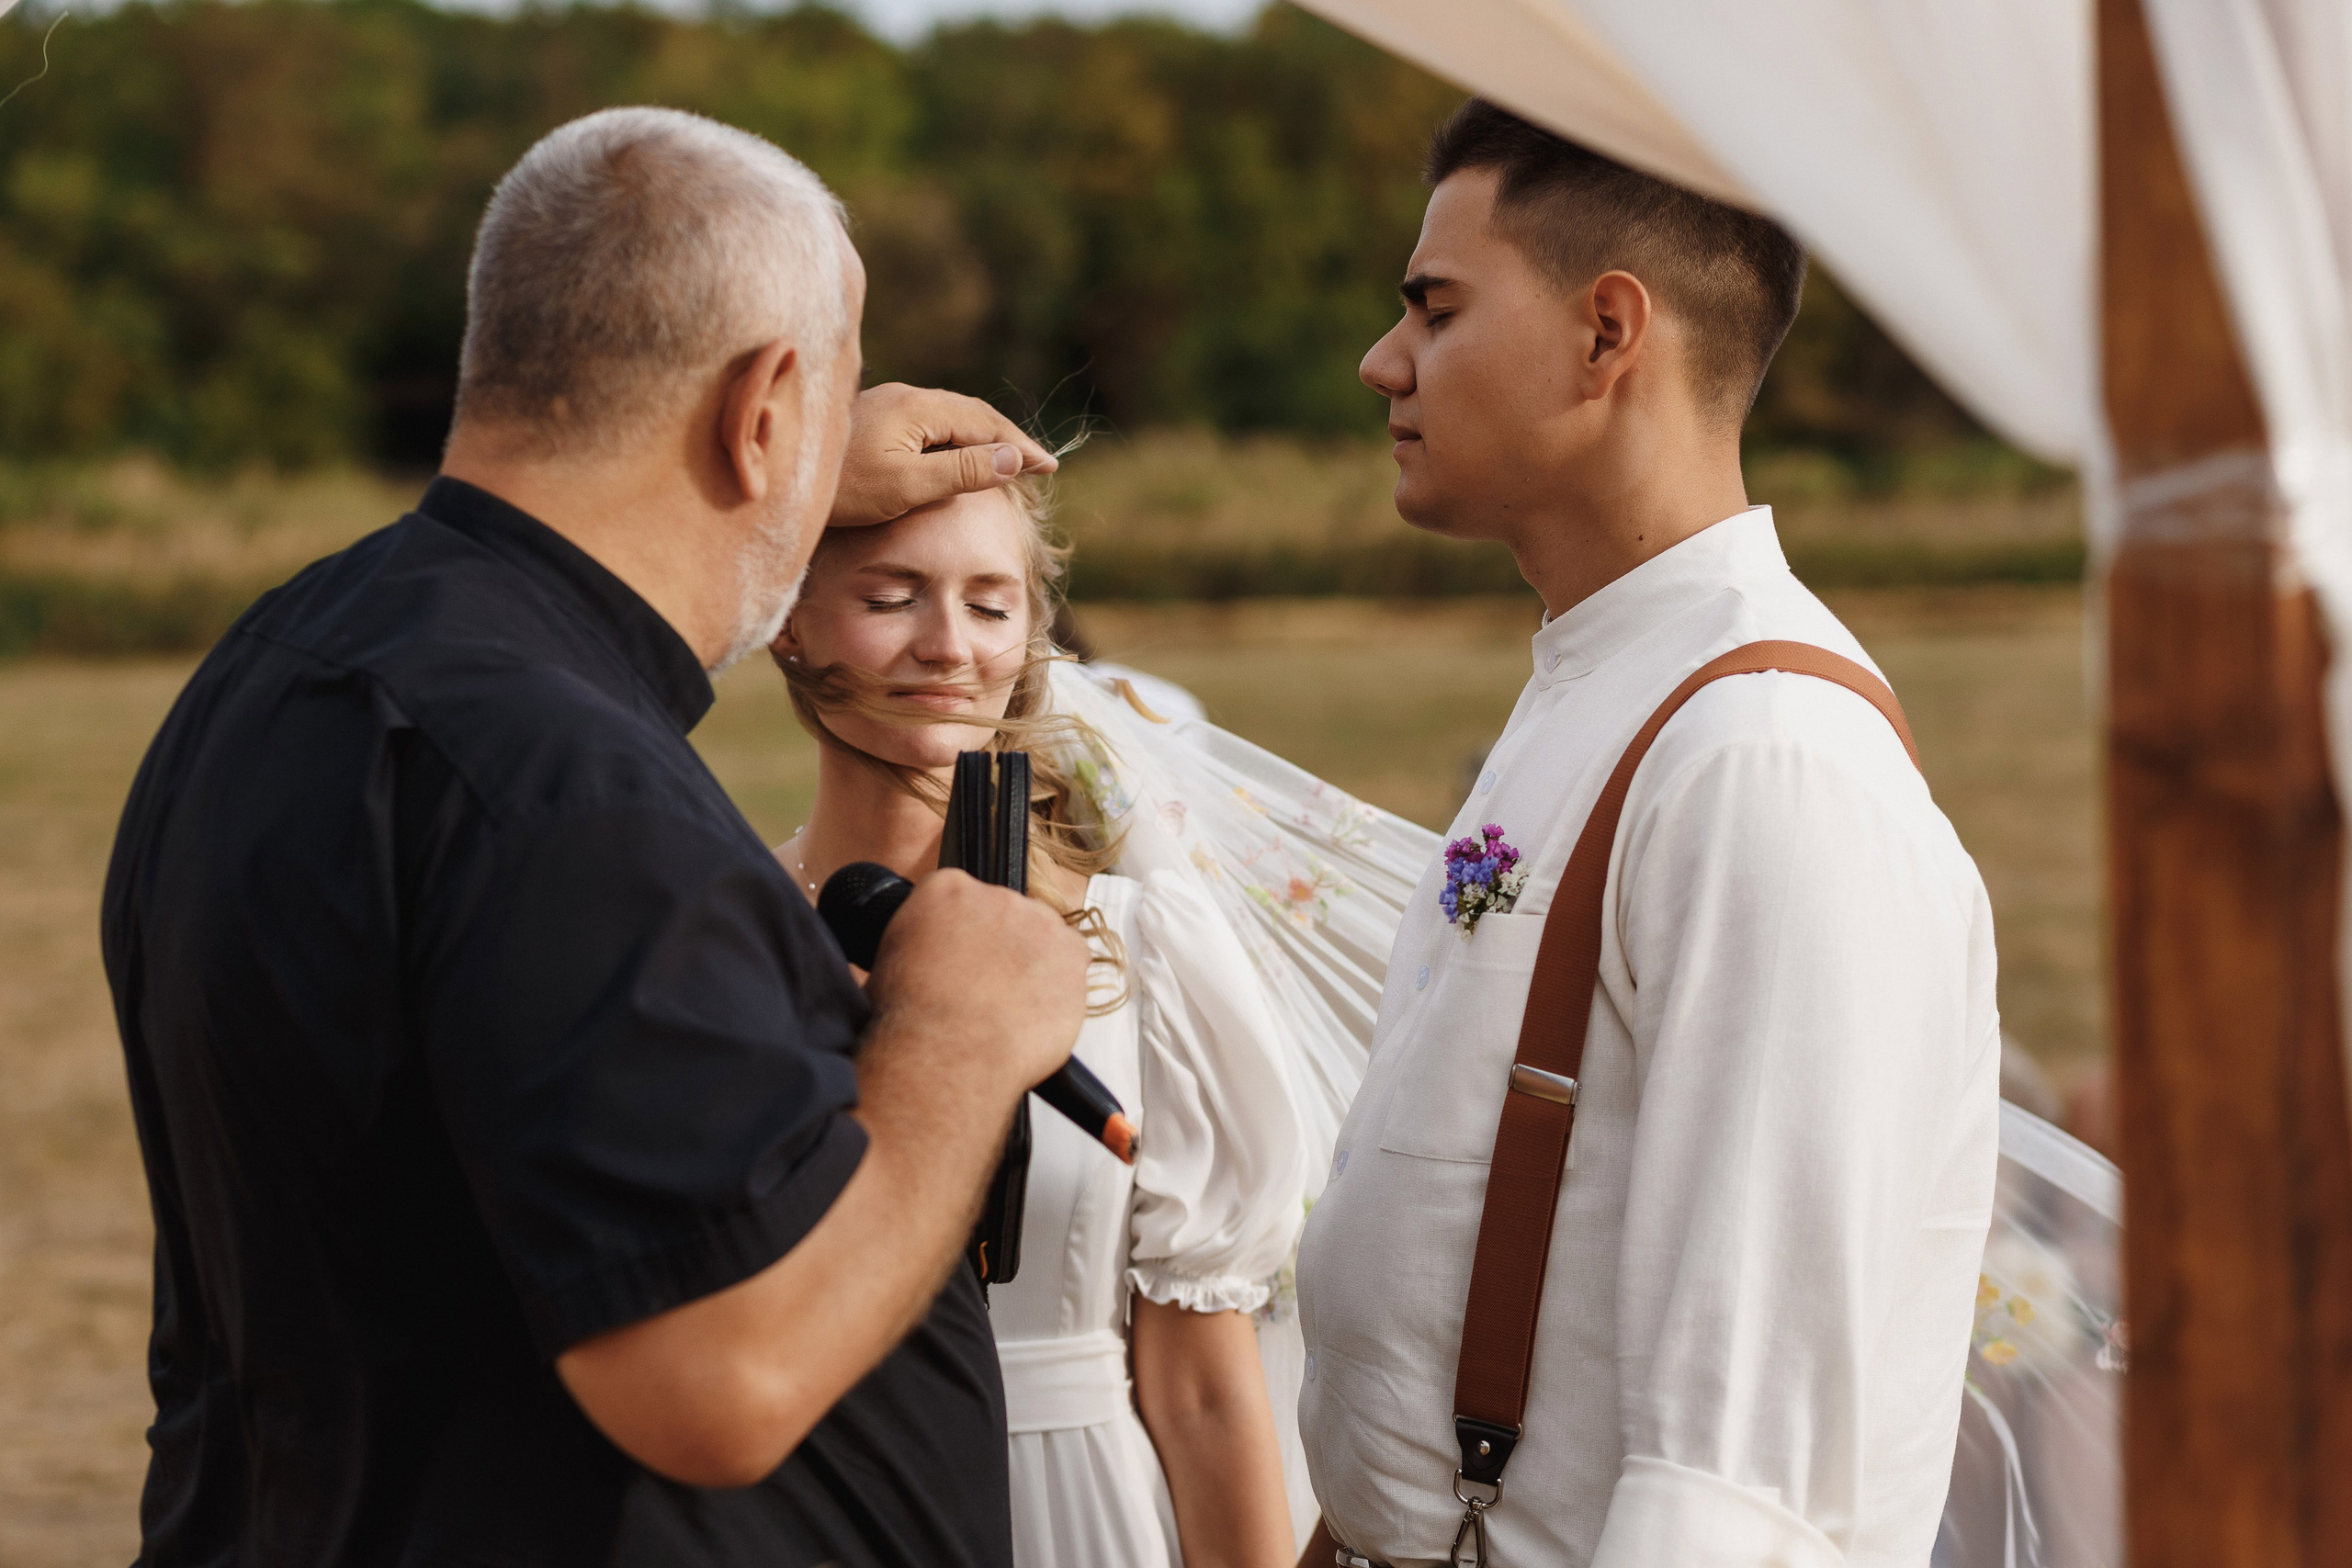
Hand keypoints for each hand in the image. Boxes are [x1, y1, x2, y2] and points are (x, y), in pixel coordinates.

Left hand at [830, 384, 1059, 529]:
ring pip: (951, 418)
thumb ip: (962, 471)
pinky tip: (959, 456)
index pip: (987, 424)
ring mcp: (888, 405)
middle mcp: (905, 396)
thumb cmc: (840, 489)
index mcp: (918, 406)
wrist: (778, 474)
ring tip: (1009, 461)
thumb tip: (1014, 459)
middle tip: (1039, 465)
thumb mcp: (907, 486)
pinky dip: (958, 440)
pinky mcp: (874, 420)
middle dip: (1008, 439)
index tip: (1050, 468)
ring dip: (984, 438)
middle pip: (972, 414)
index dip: (1021, 447)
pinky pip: (931, 424)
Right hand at [864, 868, 1087, 1097]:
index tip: (963, 959)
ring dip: (1032, 964)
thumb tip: (927, 952)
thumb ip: (920, 940)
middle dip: (1000, 948)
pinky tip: (1036, 1010)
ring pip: (1042, 937)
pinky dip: (1061, 985)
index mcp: (945, 889)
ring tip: (1010, 1006)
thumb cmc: (911, 1022)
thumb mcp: (889, 963)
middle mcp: (995, 895)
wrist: (945, 1054)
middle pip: (1006, 914)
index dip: (964, 934)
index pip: (963, 897)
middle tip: (986, 989)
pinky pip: (1073, 961)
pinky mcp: (1070, 952)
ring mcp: (1037, 922)